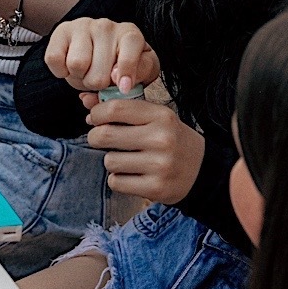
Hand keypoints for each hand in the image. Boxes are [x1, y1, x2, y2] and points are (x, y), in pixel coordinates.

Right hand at [45, 17, 159, 95]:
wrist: (97, 50)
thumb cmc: (122, 64)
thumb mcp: (141, 71)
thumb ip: (138, 75)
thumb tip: (118, 81)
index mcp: (130, 34)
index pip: (130, 50)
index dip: (127, 72)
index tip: (124, 88)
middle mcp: (106, 26)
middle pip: (99, 73)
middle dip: (97, 85)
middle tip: (100, 80)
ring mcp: (82, 26)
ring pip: (76, 65)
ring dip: (79, 78)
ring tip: (85, 72)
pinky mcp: (61, 31)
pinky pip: (54, 59)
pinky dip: (61, 71)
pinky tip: (70, 67)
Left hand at [86, 97, 204, 202]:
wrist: (202, 170)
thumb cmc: (170, 139)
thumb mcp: (155, 117)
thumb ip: (122, 108)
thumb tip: (85, 100)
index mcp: (161, 116)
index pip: (115, 108)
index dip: (97, 113)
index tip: (96, 118)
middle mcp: (161, 139)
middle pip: (105, 135)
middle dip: (95, 137)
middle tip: (101, 140)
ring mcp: (159, 165)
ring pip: (109, 161)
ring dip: (111, 161)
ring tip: (126, 160)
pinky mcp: (156, 188)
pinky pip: (116, 182)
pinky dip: (118, 180)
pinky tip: (132, 175)